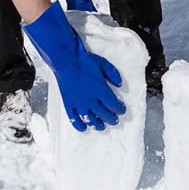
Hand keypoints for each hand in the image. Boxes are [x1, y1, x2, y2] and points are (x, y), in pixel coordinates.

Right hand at [23, 1, 125, 131]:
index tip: (122, 110)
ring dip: (98, 124)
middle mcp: (91, 100)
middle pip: (104, 114)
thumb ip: (113, 74)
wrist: (66, 60)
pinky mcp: (69, 104)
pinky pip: (74, 119)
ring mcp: (79, 103)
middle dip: (111, 118)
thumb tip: (119, 84)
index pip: (114, 104)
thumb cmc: (84, 61)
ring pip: (90, 119)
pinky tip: (83, 128)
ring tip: (102, 126)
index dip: (119, 109)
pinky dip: (79, 125)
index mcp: (101, 90)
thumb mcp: (103, 63)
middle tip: (115, 120)